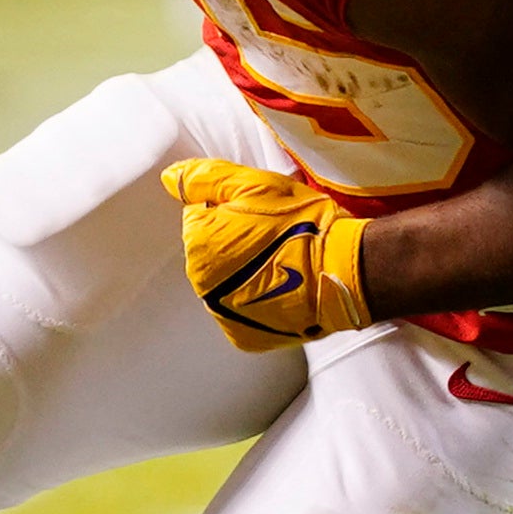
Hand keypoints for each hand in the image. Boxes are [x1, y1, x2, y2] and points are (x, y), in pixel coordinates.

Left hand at [160, 159, 375, 350]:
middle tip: (273, 235)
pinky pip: (241, 311)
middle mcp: (201, 283)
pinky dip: (256, 300)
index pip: (199, 215)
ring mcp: (222, 313)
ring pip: (226, 281)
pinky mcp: (245, 335)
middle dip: (234, 241)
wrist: (342, 271)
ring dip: (245, 271)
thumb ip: (206, 178)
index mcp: (198, 243)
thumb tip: (170, 178)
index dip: (229, 209)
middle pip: (210, 251)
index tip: (259, 213)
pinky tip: (281, 287)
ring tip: (281, 262)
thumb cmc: (302, 225)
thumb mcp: (254, 185)